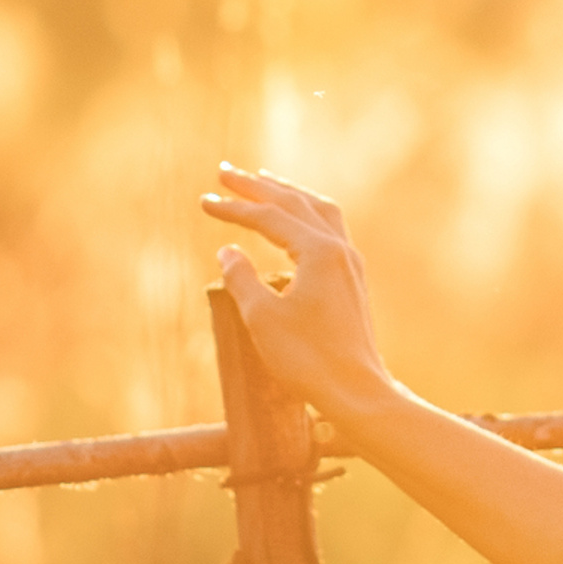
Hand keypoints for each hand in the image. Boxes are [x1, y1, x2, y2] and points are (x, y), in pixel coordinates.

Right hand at [200, 164, 403, 436]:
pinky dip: (306, 216)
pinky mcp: (352, 282)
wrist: (357, 391)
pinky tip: (296, 224)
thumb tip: (228, 250)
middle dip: (258, 186)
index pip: (269, 218)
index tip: (205, 200)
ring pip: (319, 212)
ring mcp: (350, 264)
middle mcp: (339, 250)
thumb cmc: (308, 359)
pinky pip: (330, 231)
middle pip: (295, 203)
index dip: (234, 207)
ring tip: (264, 181)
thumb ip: (241, 278)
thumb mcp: (262, 318)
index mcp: (318, 252)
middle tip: (225, 172)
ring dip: (288, 194)